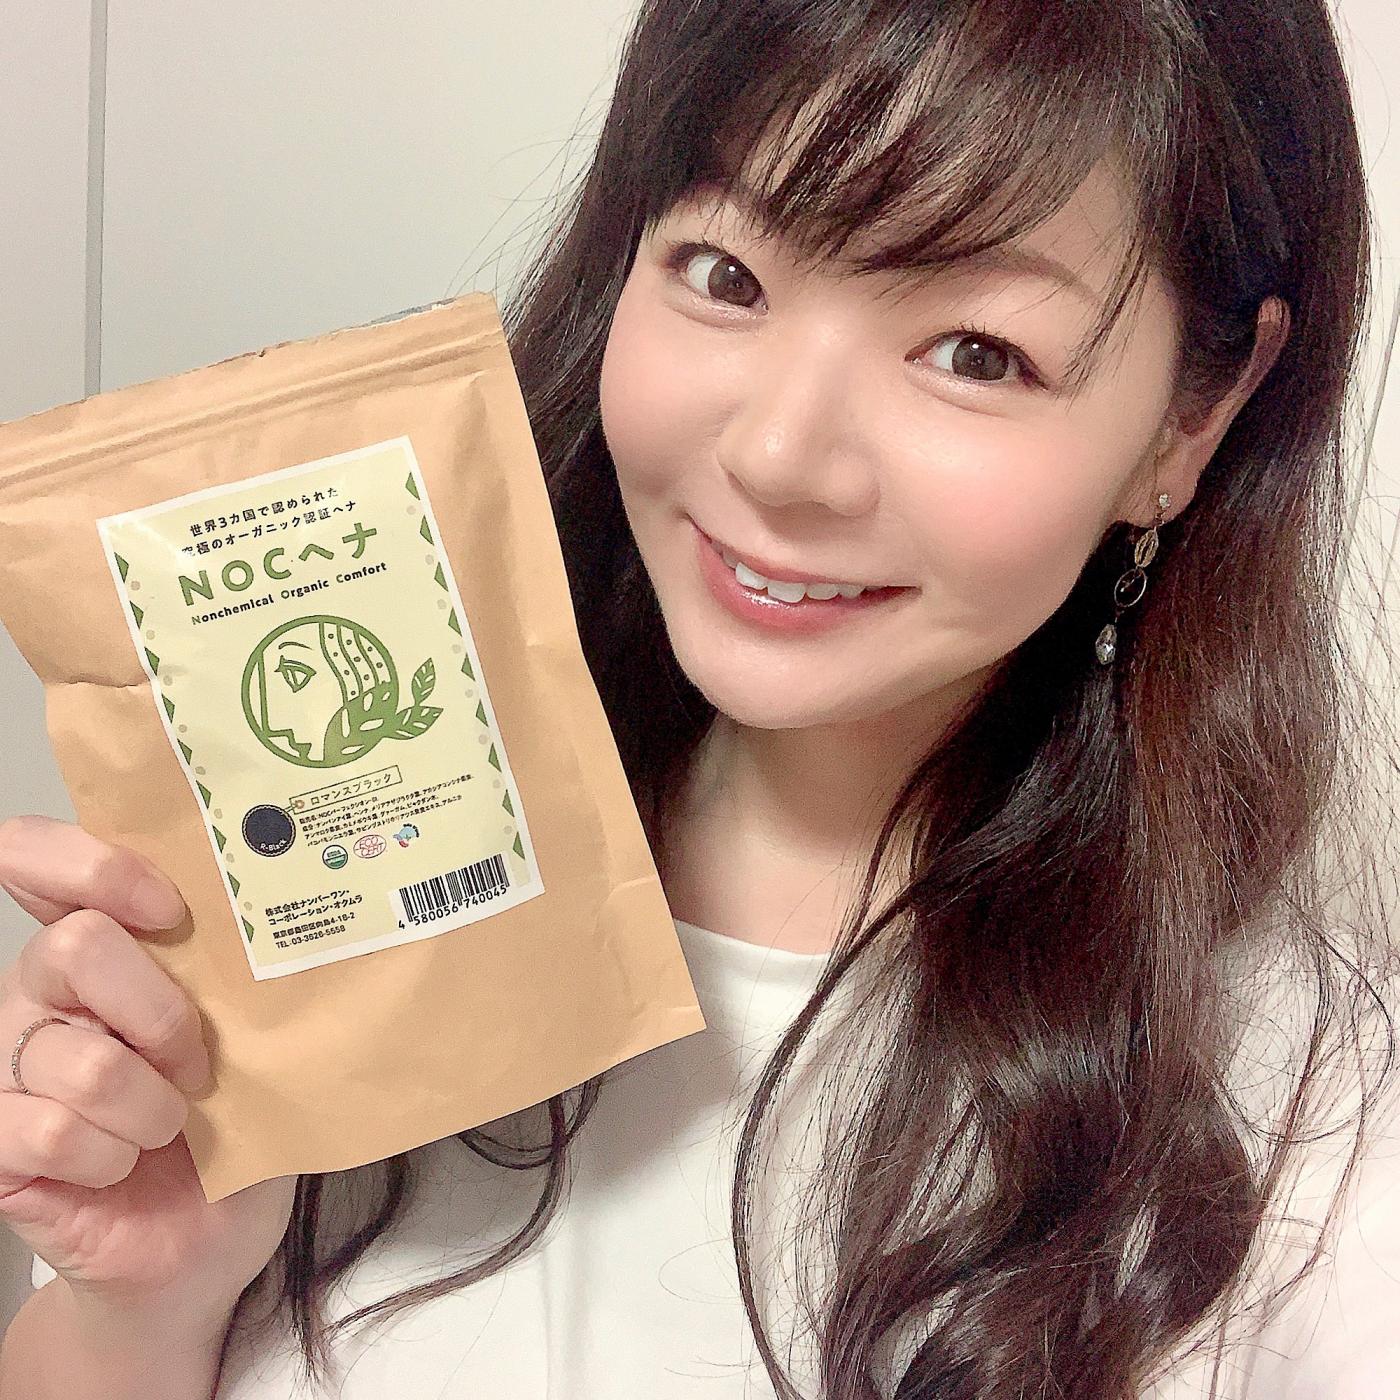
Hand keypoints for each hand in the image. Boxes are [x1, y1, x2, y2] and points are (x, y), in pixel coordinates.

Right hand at [0, 814, 294, 1329]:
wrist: (203, 1238)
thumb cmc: (231, 1122)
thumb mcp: (248, 1031)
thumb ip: (235, 969)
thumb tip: (281, 911)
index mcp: (97, 944)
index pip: (33, 855)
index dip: (93, 864)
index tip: (169, 908)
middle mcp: (38, 992)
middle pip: (74, 946)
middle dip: (160, 1011)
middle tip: (198, 1062)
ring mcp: (8, 1065)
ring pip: (79, 1056)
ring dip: (150, 1104)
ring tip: (169, 1126)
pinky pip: (54, 1132)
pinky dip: (113, 1153)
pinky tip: (123, 1164)